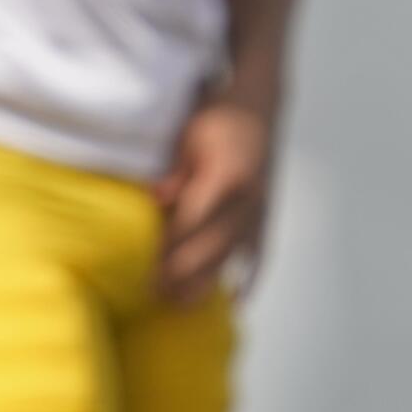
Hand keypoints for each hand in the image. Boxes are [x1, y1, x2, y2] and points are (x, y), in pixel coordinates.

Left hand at [153, 95, 272, 305]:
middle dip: (181, 273)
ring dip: (206, 282)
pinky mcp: (267, 217)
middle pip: (211, 246)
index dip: (168, 247)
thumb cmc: (216, 119)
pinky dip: (250, 279)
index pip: (191, 221)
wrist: (259, 108)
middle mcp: (248, 200)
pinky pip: (260, 255)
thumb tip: (157, 200)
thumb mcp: (189, 135)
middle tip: (151, 293)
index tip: (144, 267)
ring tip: (178, 303)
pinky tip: (236, 300)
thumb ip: (175, 171)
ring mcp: (261, 212)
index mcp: (227, 177)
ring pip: (232, 256)